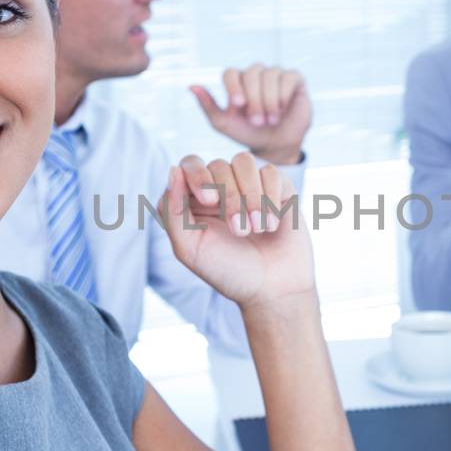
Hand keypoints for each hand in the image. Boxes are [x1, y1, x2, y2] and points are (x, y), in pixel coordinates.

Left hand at [160, 152, 316, 308]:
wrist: (273, 289)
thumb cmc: (228, 271)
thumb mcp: (189, 248)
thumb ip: (172, 211)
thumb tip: (174, 170)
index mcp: (195, 199)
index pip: (190, 164)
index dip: (198, 175)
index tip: (210, 200)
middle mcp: (221, 187)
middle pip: (219, 165)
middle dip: (230, 197)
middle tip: (240, 230)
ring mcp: (250, 185)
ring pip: (245, 161)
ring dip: (251, 195)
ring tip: (258, 228)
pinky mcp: (278, 187)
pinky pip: (271, 172)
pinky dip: (271, 196)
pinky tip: (272, 223)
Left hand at [190, 65, 310, 165]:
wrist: (274, 145)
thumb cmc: (247, 133)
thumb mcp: (224, 124)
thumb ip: (208, 106)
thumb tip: (191, 86)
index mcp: (237, 81)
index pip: (231, 72)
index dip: (233, 87)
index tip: (238, 105)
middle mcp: (255, 74)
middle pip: (251, 74)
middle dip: (254, 100)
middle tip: (257, 121)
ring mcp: (275, 74)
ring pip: (270, 74)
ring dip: (269, 101)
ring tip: (271, 119)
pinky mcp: (294, 79)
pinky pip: (288, 77)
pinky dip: (283, 95)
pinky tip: (283, 109)